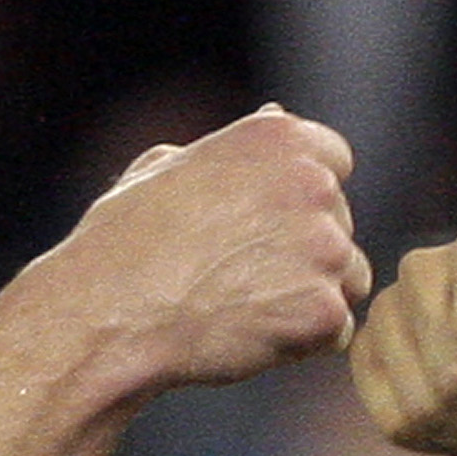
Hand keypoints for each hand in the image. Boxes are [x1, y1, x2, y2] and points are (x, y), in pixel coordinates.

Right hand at [24, 106, 366, 395]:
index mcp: (279, 138)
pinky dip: (302, 343)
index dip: (300, 202)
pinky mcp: (323, 310)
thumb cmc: (124, 241)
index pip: (334, 163)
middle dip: (304, 254)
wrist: (109, 312)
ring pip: (347, 279)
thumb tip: (276, 112)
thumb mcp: (167, 165)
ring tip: (243, 307)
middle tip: (236, 277)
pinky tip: (249, 335)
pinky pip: (336, 332)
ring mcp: (325, 248)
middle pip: (341, 225)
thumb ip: (235, 146)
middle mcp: (312, 184)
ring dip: (310, 297)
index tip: (262, 229)